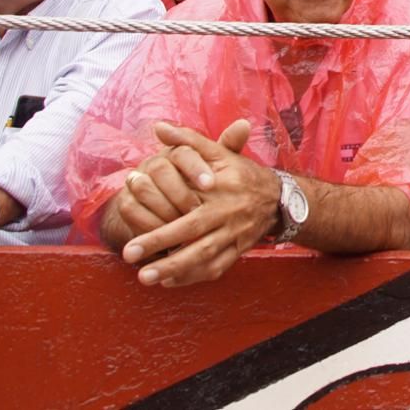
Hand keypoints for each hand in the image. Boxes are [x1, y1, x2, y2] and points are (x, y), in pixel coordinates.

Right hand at [113, 135, 222, 238]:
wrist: (172, 216)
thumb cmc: (200, 189)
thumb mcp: (218, 170)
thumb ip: (229, 148)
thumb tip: (245, 124)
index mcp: (176, 150)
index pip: (184, 150)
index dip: (196, 167)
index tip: (210, 184)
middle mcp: (154, 162)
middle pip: (160, 168)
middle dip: (179, 191)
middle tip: (196, 210)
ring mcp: (136, 181)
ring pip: (143, 187)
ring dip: (164, 207)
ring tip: (182, 225)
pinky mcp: (124, 202)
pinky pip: (130, 209)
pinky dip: (149, 222)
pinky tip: (165, 234)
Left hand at [121, 120, 276, 286]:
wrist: (280, 196)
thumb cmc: (243, 172)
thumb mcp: (219, 152)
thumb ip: (188, 139)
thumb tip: (157, 127)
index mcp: (221, 194)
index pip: (187, 214)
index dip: (160, 232)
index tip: (129, 243)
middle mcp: (228, 217)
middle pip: (193, 240)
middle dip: (162, 252)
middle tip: (130, 259)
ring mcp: (234, 237)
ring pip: (204, 259)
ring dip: (175, 270)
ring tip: (146, 278)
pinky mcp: (237, 251)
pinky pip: (216, 269)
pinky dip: (193, 277)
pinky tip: (170, 281)